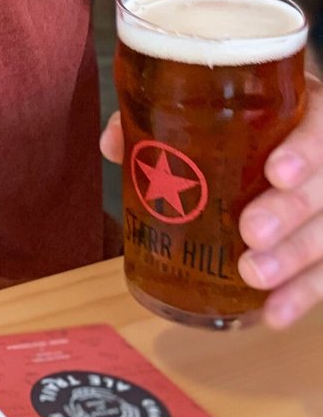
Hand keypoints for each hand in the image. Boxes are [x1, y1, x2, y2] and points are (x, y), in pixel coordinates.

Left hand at [102, 82, 322, 328]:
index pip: (316, 128)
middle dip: (287, 214)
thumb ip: (160, 115)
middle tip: (250, 232)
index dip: (303, 153)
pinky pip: (322, 271)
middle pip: (322, 189)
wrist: (269, 122)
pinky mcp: (322, 236)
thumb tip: (114, 145)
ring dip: (293, 260)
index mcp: (300, 110)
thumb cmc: (231, 112)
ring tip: (254, 277)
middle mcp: (321, 156)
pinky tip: (272, 314)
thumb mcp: (207, 102)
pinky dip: (299, 296)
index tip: (276, 173)